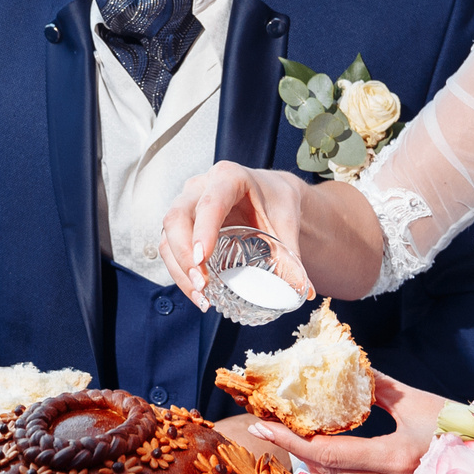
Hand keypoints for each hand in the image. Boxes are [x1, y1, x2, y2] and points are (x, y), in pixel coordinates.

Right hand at [160, 161, 311, 307]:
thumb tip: (305, 290)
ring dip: (178, 269)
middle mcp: (200, 187)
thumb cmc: (276, 200)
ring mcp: (186, 204)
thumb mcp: (287, 221)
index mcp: (228, 177)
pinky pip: (170, 247)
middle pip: (177, 218)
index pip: (209, 203)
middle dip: (184, 255)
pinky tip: (197, 293)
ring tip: (200, 296)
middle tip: (201, 285)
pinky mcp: (182, 223)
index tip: (201, 258)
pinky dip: (179, 271)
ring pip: (168, 235)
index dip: (202, 230)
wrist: (269, 193)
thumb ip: (293, 255)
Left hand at [243, 375, 441, 473]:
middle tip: (272, 431)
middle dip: (295, 452)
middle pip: (327, 473)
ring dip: (313, 468)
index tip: (264, 426)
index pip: (328, 453)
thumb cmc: (466, 430)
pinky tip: (324, 466)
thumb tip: (350, 369)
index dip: (291, 441)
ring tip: (293, 445)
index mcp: (397, 457)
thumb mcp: (421, 403)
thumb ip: (381, 388)